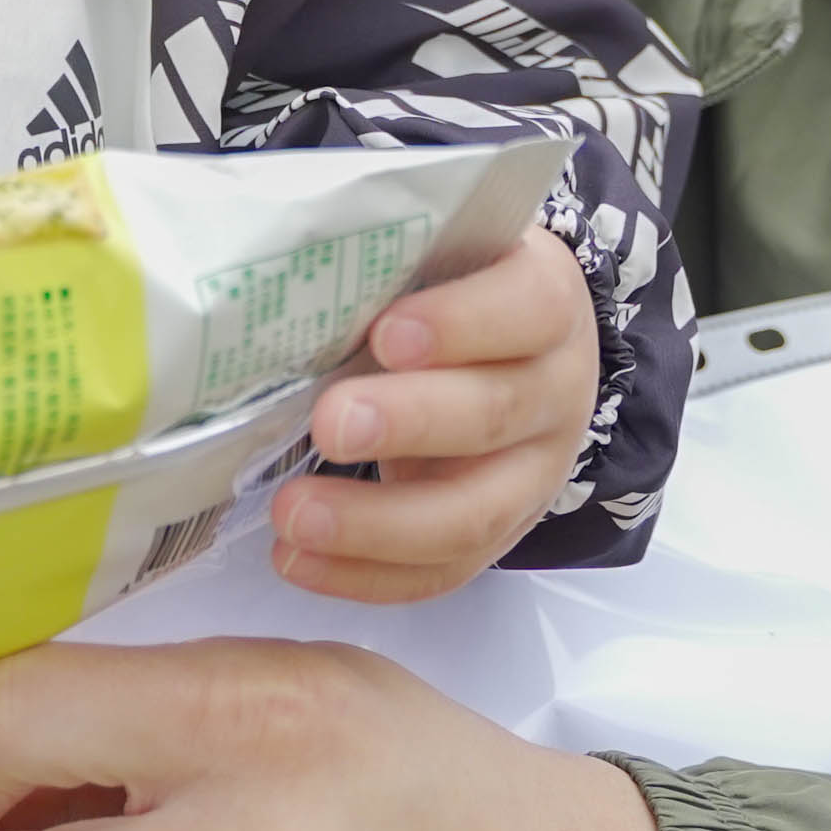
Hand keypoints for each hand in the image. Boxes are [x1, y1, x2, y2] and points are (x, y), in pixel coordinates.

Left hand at [275, 229, 596, 604]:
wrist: (511, 353)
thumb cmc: (450, 291)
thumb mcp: (437, 255)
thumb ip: (383, 262)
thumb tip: (275, 274)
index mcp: (546, 302)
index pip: (526, 309)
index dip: (461, 324)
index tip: (385, 334)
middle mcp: (555, 392)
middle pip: (496, 415)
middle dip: (409, 423)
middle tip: (328, 424)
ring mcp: (533, 475)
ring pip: (472, 512)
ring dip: (376, 523)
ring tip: (293, 515)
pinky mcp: (498, 536)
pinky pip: (441, 572)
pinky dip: (365, 575)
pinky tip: (296, 561)